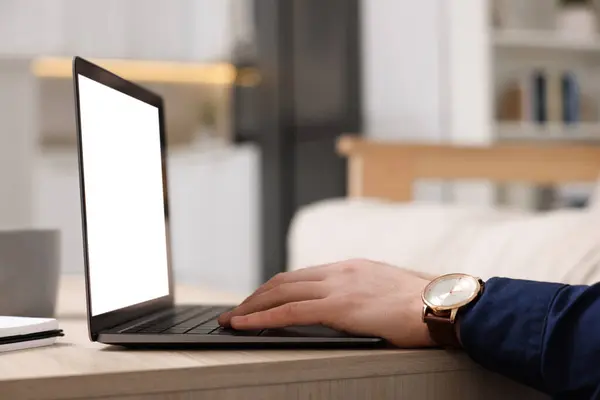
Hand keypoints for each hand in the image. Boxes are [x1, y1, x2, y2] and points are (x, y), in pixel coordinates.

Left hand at [218, 259, 436, 347]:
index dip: (276, 288)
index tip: (261, 298)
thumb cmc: (423, 304)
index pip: (302, 276)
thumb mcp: (388, 291)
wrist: (443, 305)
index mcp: (350, 268)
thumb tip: (356, 306)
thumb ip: (366, 293)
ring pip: (281, 292)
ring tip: (234, 318)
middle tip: (238, 309)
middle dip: (257, 295)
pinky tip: (245, 324)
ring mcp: (339, 286)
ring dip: (252, 306)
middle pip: (285, 280)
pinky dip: (262, 317)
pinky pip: (290, 310)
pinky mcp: (340, 306)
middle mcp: (340, 272)